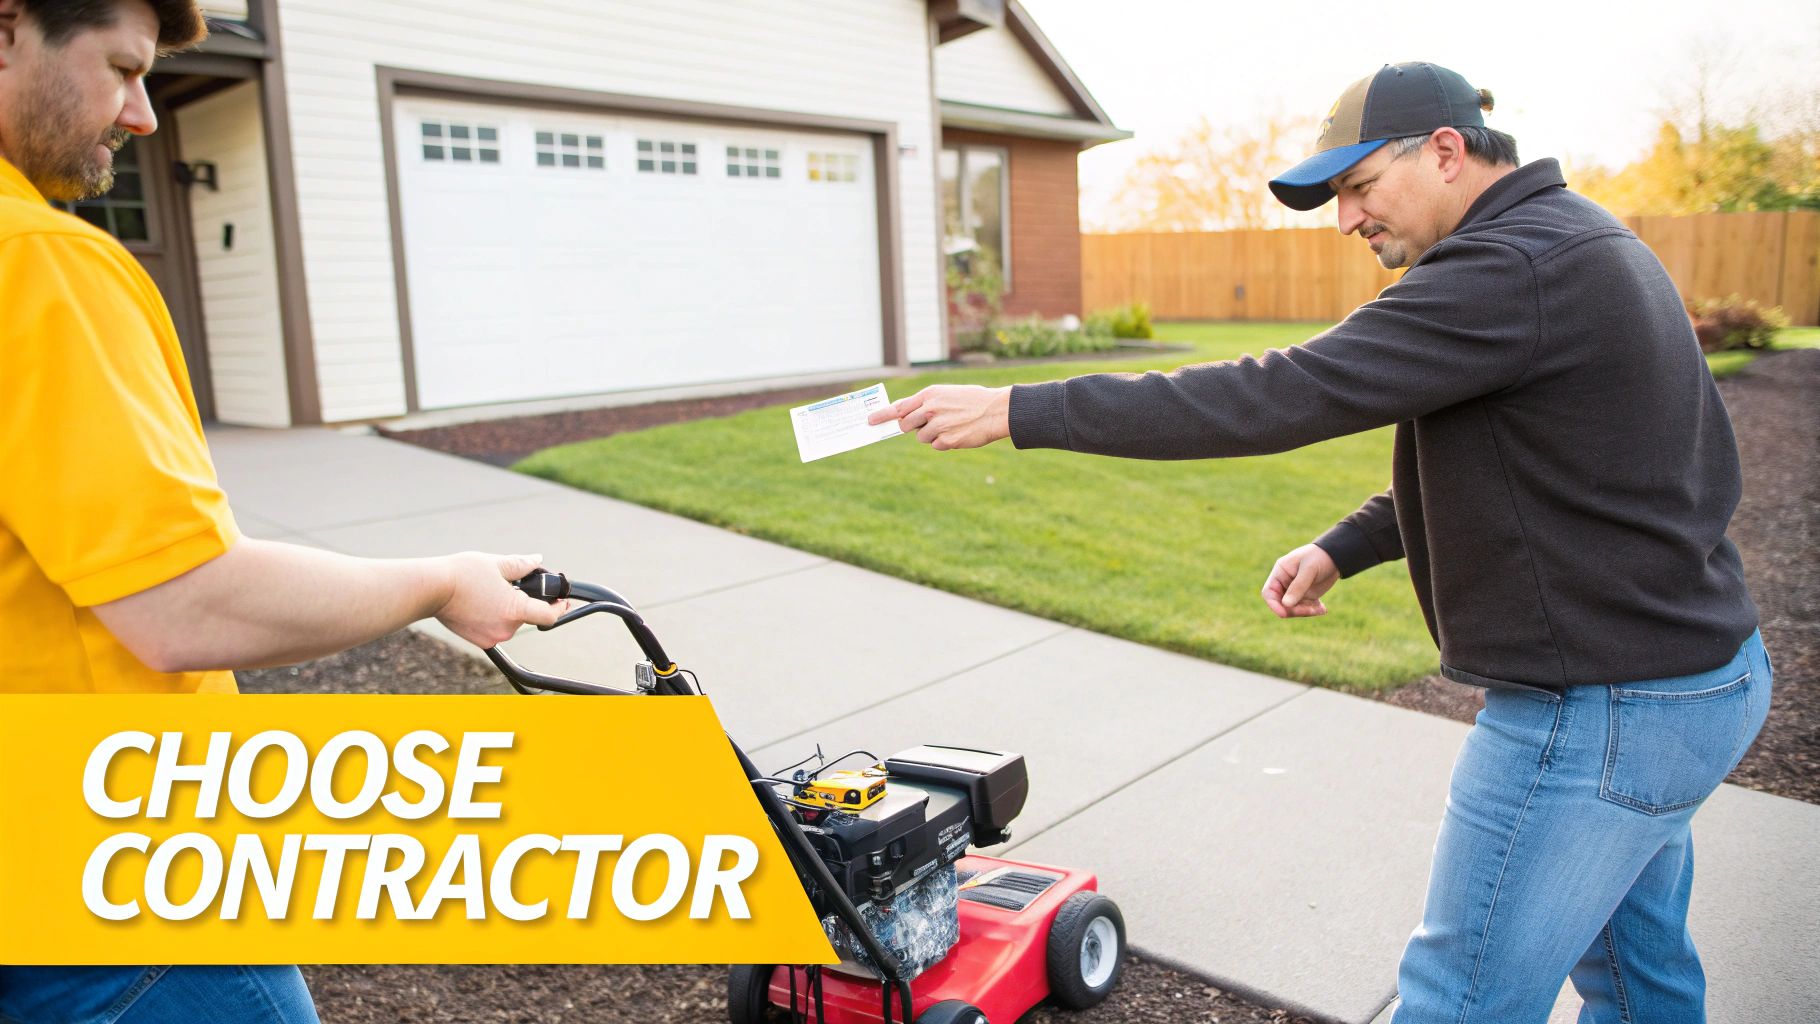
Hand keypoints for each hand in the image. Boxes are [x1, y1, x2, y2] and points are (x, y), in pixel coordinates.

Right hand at [433, 552, 565, 647]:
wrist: (430, 589)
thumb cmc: (462, 575)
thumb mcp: (497, 563)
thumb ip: (522, 564)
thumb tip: (537, 560)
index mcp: (514, 609)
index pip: (548, 616)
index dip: (559, 607)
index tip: (562, 600)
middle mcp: (505, 628)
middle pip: (526, 615)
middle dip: (523, 600)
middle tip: (510, 584)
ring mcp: (491, 637)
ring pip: (510, 621)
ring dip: (507, 608)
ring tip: (489, 590)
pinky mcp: (479, 641)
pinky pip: (495, 628)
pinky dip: (493, 616)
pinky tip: (480, 602)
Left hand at [867, 385, 1011, 450]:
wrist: (997, 410)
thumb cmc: (972, 400)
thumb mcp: (946, 394)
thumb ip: (925, 403)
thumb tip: (904, 414)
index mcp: (929, 395)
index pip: (898, 406)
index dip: (882, 415)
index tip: (870, 421)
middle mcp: (930, 409)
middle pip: (906, 425)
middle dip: (912, 427)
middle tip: (927, 424)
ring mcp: (938, 425)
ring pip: (921, 437)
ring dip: (932, 435)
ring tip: (951, 425)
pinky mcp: (947, 441)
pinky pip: (936, 445)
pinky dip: (945, 442)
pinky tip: (958, 433)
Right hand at [1261, 544, 1338, 618]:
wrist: (1336, 556)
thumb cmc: (1319, 557)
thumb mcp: (1309, 569)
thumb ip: (1298, 586)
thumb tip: (1285, 605)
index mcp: (1280, 573)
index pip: (1269, 592)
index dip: (1273, 605)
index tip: (1283, 614)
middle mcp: (1284, 583)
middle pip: (1281, 604)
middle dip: (1294, 610)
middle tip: (1311, 610)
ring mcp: (1295, 591)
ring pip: (1293, 609)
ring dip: (1305, 612)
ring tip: (1321, 609)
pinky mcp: (1306, 596)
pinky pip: (1304, 609)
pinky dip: (1313, 611)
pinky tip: (1323, 609)